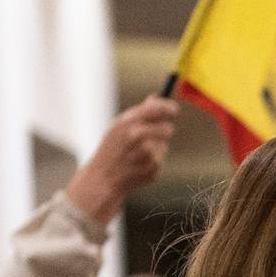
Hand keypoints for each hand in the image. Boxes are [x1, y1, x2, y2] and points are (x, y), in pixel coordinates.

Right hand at [64, 96, 179, 222]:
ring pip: (163, 145)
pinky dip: (152, 161)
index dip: (168, 108)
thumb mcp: (118, 127)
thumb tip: (156, 97)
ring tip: (139, 153)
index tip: (173, 109)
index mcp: (127, 122)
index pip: (157, 109)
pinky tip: (137, 165)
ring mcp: (145, 154)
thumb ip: (138, 113)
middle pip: (167, 129)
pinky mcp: (152, 168)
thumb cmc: (111, 150)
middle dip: (166, 130)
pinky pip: (160, 159)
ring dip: (156, 147)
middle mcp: (137, 136)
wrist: (102, 179)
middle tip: (163, 131)